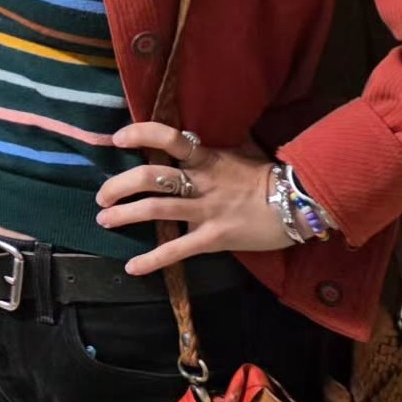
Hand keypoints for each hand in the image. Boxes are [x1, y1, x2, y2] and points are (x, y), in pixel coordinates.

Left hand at [95, 122, 291, 275]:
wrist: (299, 204)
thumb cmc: (269, 177)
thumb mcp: (241, 152)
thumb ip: (214, 148)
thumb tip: (193, 136)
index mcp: (207, 158)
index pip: (170, 138)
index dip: (141, 134)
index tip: (118, 139)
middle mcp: (201, 182)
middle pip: (151, 177)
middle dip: (119, 185)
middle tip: (102, 196)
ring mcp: (206, 211)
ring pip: (156, 210)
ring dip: (124, 215)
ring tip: (104, 220)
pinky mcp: (213, 238)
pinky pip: (177, 250)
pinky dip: (152, 260)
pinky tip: (132, 267)